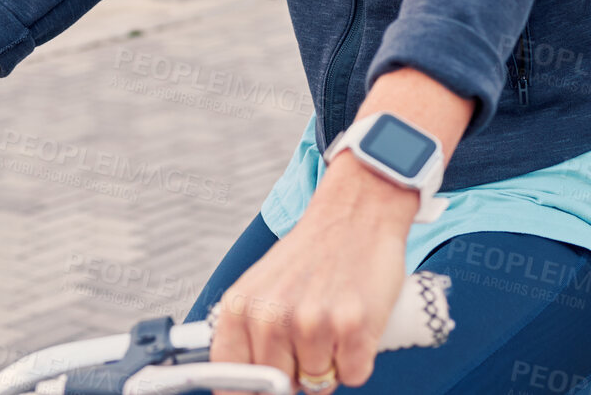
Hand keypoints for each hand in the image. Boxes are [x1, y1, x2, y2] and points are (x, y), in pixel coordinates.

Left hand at [209, 157, 417, 393]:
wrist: (355, 213)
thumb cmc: (311, 254)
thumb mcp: (260, 286)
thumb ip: (247, 333)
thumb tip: (243, 387)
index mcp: (240, 307)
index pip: (231, 382)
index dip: (252, 390)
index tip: (265, 388)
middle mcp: (271, 317)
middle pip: (279, 388)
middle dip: (296, 373)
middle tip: (309, 332)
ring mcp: (312, 323)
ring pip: (319, 384)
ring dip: (330, 362)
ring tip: (333, 317)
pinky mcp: (353, 328)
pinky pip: (354, 375)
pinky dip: (359, 357)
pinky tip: (355, 321)